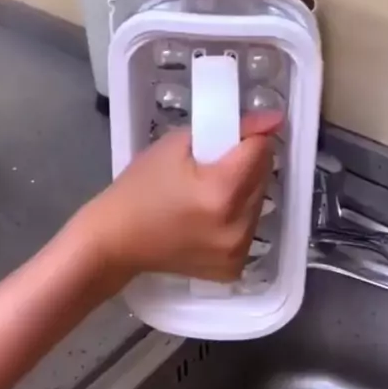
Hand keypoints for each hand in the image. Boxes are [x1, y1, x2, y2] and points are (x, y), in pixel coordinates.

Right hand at [84, 111, 281, 289]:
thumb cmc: (139, 188)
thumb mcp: (176, 145)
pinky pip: (248, 229)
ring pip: (258, 203)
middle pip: (263, 177)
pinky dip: (235, 218)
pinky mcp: (233, 267)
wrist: (114, 241)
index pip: (261, 150)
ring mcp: (237, 250)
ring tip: (209, 190)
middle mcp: (238, 225)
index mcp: (223, 190)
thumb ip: (226, 130)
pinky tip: (208, 216)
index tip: (235, 134)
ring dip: (243, 190)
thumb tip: (273, 122)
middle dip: (245, 163)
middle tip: (213, 162)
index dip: (250, 136)